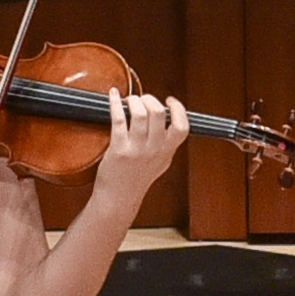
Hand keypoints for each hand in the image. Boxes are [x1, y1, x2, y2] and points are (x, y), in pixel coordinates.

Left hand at [95, 86, 184, 200]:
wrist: (118, 199)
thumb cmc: (135, 181)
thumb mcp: (160, 163)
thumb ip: (165, 144)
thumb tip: (166, 118)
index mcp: (167, 152)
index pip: (182, 126)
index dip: (178, 109)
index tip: (169, 100)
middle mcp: (154, 150)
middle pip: (158, 113)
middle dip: (149, 99)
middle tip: (142, 100)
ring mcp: (137, 149)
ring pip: (140, 113)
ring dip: (133, 100)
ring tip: (128, 101)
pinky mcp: (119, 149)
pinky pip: (119, 119)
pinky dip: (114, 103)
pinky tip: (113, 96)